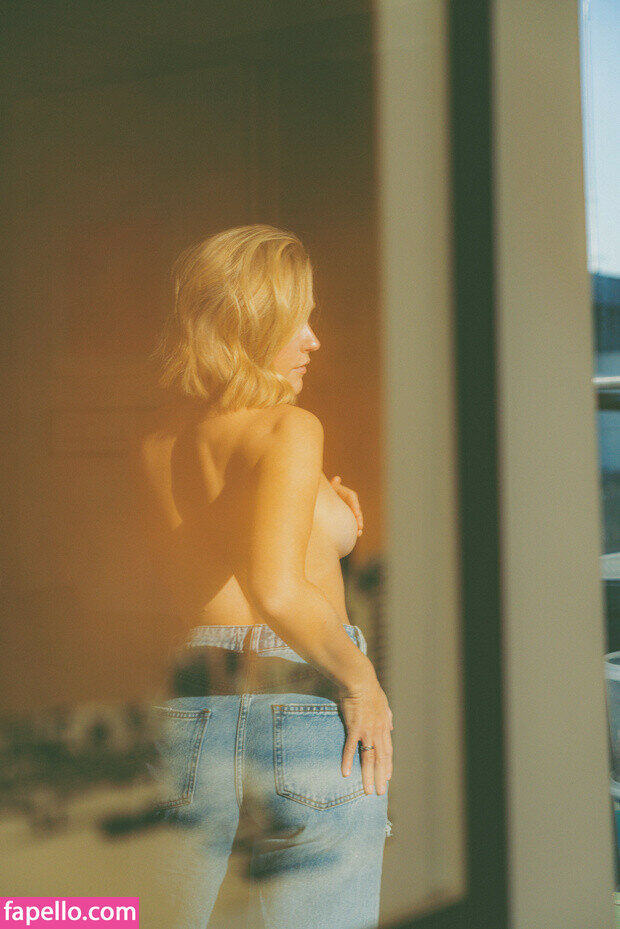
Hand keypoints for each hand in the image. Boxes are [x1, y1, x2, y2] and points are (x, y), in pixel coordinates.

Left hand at [330, 475, 362, 535]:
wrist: (326, 498)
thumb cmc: (328, 491)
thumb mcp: (330, 488)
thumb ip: (333, 485)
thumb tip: (337, 479)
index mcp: (349, 495)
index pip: (353, 500)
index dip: (355, 507)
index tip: (356, 513)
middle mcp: (353, 503)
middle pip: (357, 511)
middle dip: (359, 518)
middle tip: (360, 526)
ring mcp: (352, 511)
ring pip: (357, 519)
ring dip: (358, 525)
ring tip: (359, 532)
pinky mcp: (350, 518)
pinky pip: (353, 523)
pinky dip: (355, 529)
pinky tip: (356, 535)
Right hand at [338, 679, 393, 795]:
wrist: (360, 681)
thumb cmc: (371, 690)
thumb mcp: (384, 704)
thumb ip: (388, 717)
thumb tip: (391, 727)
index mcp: (384, 727)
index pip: (387, 751)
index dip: (387, 765)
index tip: (387, 778)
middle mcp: (378, 732)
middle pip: (380, 759)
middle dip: (380, 777)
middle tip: (380, 792)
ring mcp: (367, 731)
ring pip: (368, 758)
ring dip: (368, 775)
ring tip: (367, 790)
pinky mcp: (354, 728)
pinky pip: (351, 747)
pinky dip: (348, 760)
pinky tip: (345, 773)